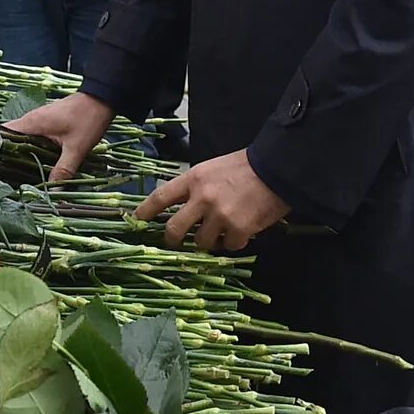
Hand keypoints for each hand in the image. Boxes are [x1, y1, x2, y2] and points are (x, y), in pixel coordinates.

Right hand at [9, 92, 111, 182]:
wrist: (103, 97)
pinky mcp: (47, 122)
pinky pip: (32, 137)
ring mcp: (38, 120)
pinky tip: (37, 163)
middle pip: (9, 140)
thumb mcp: (76, 148)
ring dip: (22, 154)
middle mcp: (30, 120)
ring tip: (20, 175)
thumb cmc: (88, 119)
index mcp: (31, 123)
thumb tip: (53, 191)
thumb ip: (63, 170)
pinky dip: (32, 149)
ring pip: (22, 139)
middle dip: (9, 158)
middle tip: (9, 178)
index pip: (1, 134)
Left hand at [140, 151, 290, 250]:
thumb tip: (182, 208)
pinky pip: (228, 246)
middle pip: (174, 229)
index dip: (145, 211)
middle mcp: (202, 198)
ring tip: (222, 231)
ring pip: (201, 243)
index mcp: (193, 179)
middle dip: (172, 240)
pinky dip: (234, 242)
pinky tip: (243, 230)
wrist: (277, 169)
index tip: (136, 221)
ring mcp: (219, 215)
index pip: (160, 197)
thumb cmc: (245, 167)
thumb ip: (196, 187)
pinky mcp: (238, 229)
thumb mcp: (213, 169)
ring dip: (209, 242)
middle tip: (177, 242)